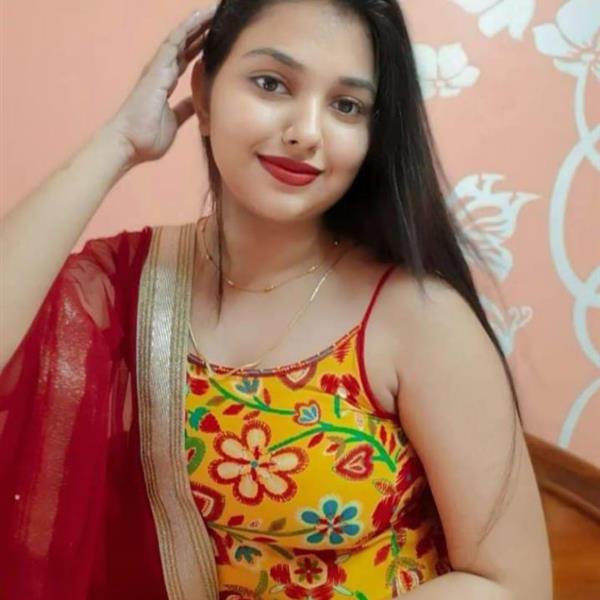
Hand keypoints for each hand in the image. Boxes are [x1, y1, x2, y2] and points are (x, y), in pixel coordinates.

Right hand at [104, 5, 216, 167]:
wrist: (129, 144)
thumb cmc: (147, 137)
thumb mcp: (175, 121)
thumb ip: (184, 108)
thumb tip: (196, 102)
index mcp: (166, 83)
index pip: (187, 58)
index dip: (201, 45)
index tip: (217, 35)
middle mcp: (161, 71)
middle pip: (185, 44)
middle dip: (202, 30)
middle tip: (219, 16)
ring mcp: (158, 69)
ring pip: (180, 38)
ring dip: (197, 23)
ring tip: (213, 10)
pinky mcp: (157, 70)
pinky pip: (173, 44)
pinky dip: (187, 29)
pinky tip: (199, 17)